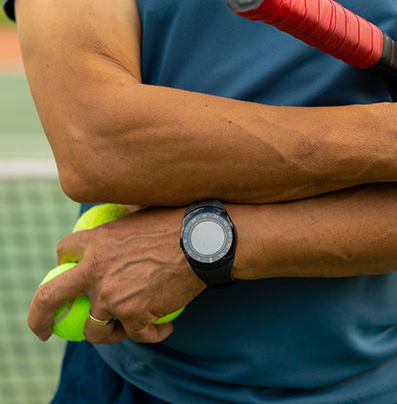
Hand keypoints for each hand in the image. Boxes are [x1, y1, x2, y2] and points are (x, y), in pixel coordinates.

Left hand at [28, 207, 205, 343]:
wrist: (205, 243)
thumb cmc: (179, 223)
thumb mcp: (141, 213)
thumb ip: (122, 222)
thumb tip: (122, 214)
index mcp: (95, 242)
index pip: (63, 253)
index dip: (65, 263)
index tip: (73, 272)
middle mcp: (95, 271)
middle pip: (49, 298)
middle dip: (40, 318)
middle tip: (44, 330)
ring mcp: (112, 296)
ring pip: (94, 329)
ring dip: (109, 333)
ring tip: (128, 328)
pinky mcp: (135, 315)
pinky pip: (137, 335)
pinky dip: (152, 334)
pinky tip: (164, 329)